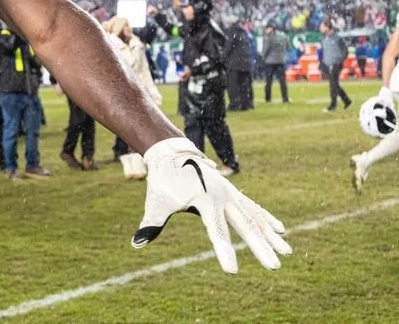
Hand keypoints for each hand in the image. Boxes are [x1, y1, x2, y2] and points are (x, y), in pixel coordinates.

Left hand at [131, 138, 290, 272]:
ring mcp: (229, 193)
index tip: (232, 270)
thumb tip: (136, 243)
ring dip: (270, 235)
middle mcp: (222, 196)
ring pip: (254, 216)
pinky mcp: (232, 192)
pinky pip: (253, 207)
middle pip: (244, 225)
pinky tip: (280, 230)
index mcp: (204, 200)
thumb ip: (152, 222)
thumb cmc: (164, 179)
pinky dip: (266, 218)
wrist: (172, 152)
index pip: (216, 231)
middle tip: (274, 267)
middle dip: (260, 247)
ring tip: (286, 252)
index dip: (223, 251)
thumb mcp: (157, 200)